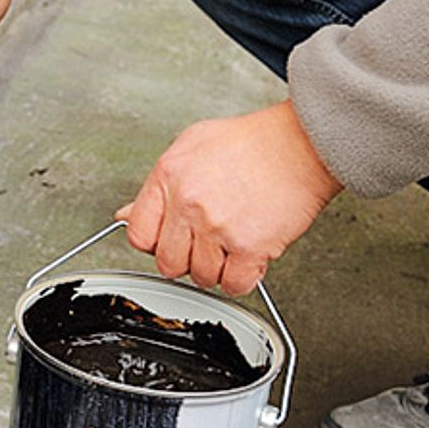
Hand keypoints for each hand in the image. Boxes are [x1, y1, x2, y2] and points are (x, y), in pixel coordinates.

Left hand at [117, 99, 341, 294]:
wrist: (301, 144)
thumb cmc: (253, 142)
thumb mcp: (193, 145)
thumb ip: (159, 185)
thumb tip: (127, 215)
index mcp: (169, 176)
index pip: (139, 233)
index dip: (156, 242)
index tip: (172, 239)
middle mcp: (189, 202)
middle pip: (169, 262)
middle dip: (189, 258)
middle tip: (209, 242)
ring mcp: (217, 226)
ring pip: (202, 277)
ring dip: (219, 267)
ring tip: (234, 241)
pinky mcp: (249, 246)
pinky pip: (234, 285)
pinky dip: (244, 277)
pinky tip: (250, 254)